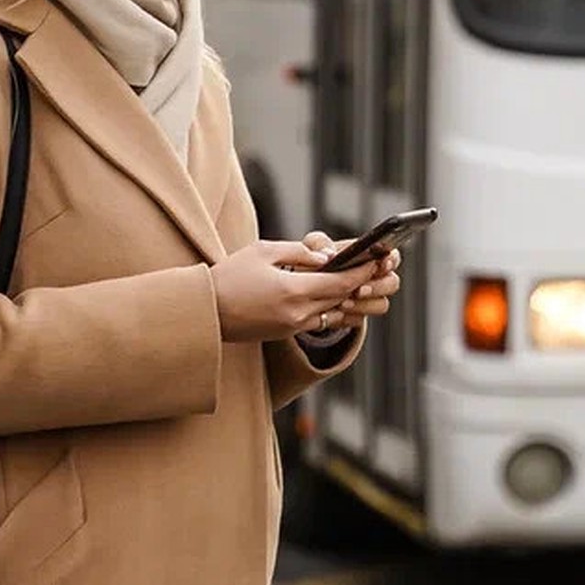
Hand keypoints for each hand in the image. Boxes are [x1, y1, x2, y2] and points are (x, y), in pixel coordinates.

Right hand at [210, 240, 383, 342]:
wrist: (204, 312)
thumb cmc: (230, 276)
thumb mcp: (263, 252)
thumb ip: (299, 252)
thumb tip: (328, 257)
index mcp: (293, 290)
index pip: (341, 282)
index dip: (363, 271)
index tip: (378, 260)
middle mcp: (298, 313)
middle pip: (342, 297)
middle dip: (362, 282)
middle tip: (379, 267)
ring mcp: (292, 326)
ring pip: (334, 312)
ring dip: (351, 298)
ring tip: (366, 282)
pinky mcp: (286, 333)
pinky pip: (320, 320)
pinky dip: (333, 308)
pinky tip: (340, 297)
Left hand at [300, 231, 400, 331]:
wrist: (303, 289)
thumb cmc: (314, 261)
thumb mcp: (313, 247)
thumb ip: (319, 243)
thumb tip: (328, 254)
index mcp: (372, 256)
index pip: (392, 256)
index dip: (390, 261)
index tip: (381, 264)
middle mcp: (376, 278)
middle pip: (392, 283)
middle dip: (377, 287)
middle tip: (359, 290)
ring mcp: (369, 299)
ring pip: (382, 304)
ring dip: (364, 305)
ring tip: (343, 303)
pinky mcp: (358, 316)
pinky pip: (362, 320)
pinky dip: (349, 317)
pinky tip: (335, 313)